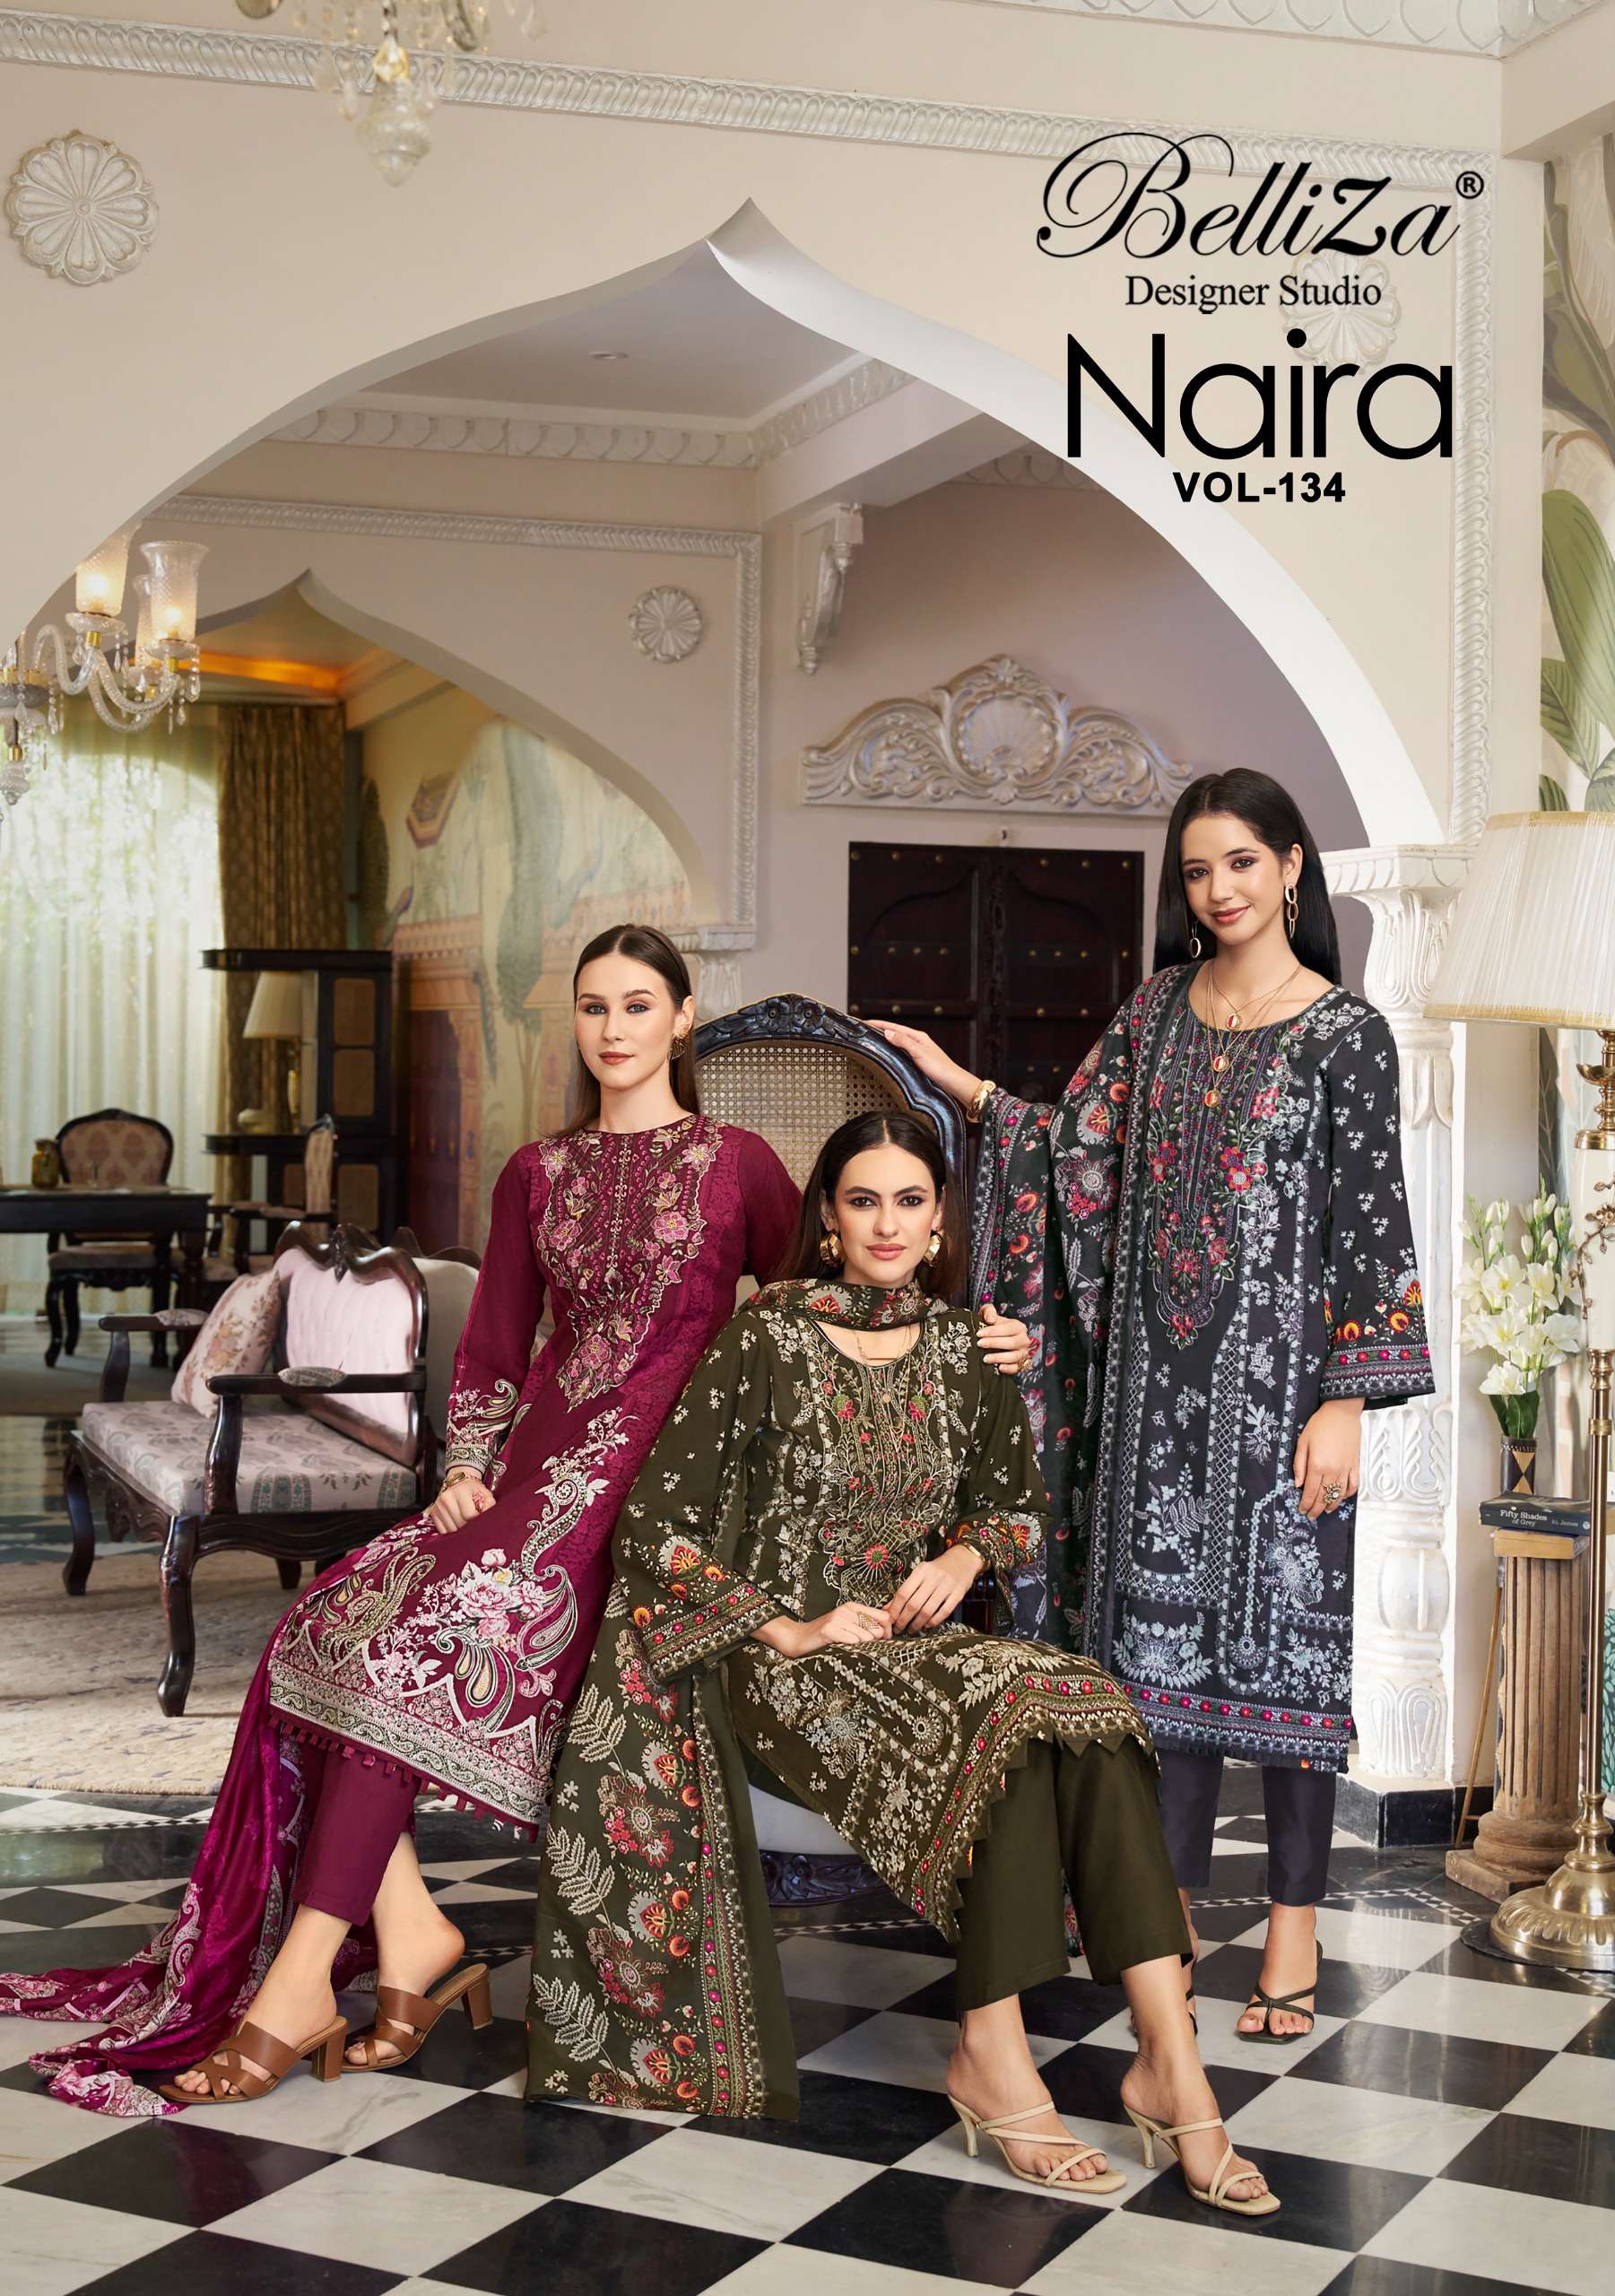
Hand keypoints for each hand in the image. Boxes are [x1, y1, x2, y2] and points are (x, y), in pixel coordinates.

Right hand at [427, 1472, 495, 1532]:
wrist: (458, 1481)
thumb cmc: (472, 1489)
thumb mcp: (486, 1493)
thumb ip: (490, 1505)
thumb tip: (488, 1518)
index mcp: (460, 1492)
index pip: (469, 1515)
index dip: (477, 1520)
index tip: (480, 1518)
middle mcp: (446, 1498)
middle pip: (459, 1524)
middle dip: (469, 1526)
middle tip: (474, 1522)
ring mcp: (438, 1506)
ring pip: (451, 1530)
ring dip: (460, 1530)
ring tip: (466, 1521)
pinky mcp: (433, 1513)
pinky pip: (443, 1531)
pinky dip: (451, 1531)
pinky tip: (457, 1523)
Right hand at [755, 1603, 893, 1657]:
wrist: (798, 1638)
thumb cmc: (826, 1635)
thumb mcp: (847, 1626)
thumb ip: (866, 1626)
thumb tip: (887, 1633)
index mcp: (854, 1607)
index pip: (885, 1616)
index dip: (887, 1631)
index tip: (882, 1641)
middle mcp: (847, 1610)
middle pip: (878, 1629)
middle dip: (875, 1642)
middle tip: (862, 1647)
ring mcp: (837, 1618)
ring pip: (866, 1637)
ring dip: (861, 1647)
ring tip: (848, 1647)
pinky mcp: (829, 1630)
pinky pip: (852, 1641)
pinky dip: (850, 1648)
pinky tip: (841, 1647)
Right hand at [865, 1020, 981, 1109]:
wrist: (952, 1081)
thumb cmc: (939, 1068)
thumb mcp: (919, 1053)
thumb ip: (903, 1042)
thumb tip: (887, 1032)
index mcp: (917, 1036)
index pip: (893, 1027)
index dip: (878, 1024)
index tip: (864, 1022)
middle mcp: (917, 1041)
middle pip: (894, 1031)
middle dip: (879, 1029)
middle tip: (864, 1029)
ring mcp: (918, 1050)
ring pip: (897, 1040)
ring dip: (885, 1038)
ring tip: (871, 1037)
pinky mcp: (918, 1059)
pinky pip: (900, 1049)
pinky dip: (891, 1048)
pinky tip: (887, 1052)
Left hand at [885, 1546, 982, 1632]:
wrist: (962, 1561)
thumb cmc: (937, 1570)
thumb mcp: (920, 1574)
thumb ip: (906, 1589)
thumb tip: (888, 1607)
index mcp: (921, 1571)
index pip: (903, 1593)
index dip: (895, 1609)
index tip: (890, 1620)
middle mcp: (933, 1578)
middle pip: (914, 1604)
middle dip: (903, 1620)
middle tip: (899, 1629)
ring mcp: (946, 1586)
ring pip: (927, 1611)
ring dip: (917, 1624)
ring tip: (912, 1629)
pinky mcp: (958, 1594)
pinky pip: (944, 1612)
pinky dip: (934, 1622)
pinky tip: (927, 1625)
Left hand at [977, 1302, 1034, 1376]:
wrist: (991, 1337)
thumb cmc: (990, 1325)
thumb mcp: (988, 1313)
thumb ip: (988, 1311)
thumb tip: (990, 1319)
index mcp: (1018, 1326)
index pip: (1008, 1329)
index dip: (993, 1332)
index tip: (979, 1334)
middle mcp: (1023, 1339)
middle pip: (1012, 1343)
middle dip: (994, 1344)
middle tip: (980, 1344)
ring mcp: (1022, 1353)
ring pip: (1014, 1356)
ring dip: (999, 1358)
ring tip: (985, 1358)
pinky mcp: (1019, 1364)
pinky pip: (1016, 1368)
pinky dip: (1008, 1369)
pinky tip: (999, 1367)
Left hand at [1293, 1399, 1362, 1519]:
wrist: (1342, 1413)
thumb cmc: (1320, 1424)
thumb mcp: (1302, 1442)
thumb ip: (1299, 1465)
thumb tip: (1298, 1484)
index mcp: (1317, 1465)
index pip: (1310, 1491)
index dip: (1306, 1503)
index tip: (1302, 1510)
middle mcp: (1333, 1470)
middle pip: (1324, 1496)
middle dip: (1316, 1508)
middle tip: (1311, 1515)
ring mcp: (1346, 1469)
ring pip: (1339, 1494)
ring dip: (1332, 1505)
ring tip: (1325, 1510)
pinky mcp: (1355, 1465)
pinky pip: (1353, 1485)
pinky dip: (1348, 1494)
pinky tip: (1342, 1498)